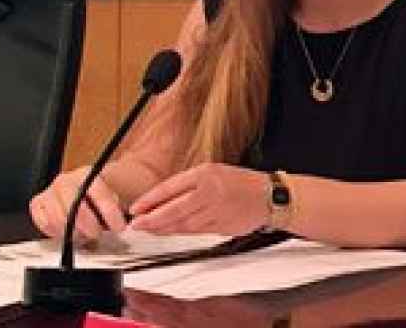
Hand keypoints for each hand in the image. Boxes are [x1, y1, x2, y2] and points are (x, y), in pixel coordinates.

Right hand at [29, 167, 127, 243]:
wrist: (83, 191)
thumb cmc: (100, 196)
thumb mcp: (117, 194)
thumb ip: (121, 204)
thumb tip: (127, 218)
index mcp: (87, 174)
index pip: (99, 194)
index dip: (110, 213)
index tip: (119, 227)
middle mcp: (65, 181)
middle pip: (75, 208)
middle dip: (89, 226)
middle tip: (98, 234)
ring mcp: (50, 192)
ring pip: (58, 219)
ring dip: (73, 232)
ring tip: (84, 234)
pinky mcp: (38, 204)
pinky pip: (44, 224)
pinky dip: (56, 232)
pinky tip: (68, 231)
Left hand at [128, 163, 268, 234]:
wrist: (269, 195)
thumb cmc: (239, 182)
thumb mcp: (212, 172)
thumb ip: (187, 185)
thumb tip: (160, 200)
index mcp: (205, 174)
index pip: (169, 188)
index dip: (150, 200)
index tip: (136, 209)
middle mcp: (209, 192)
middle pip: (173, 210)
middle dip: (151, 220)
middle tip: (136, 226)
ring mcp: (216, 211)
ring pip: (183, 224)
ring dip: (163, 229)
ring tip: (149, 230)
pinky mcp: (222, 227)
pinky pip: (196, 232)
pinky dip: (180, 233)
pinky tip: (170, 232)